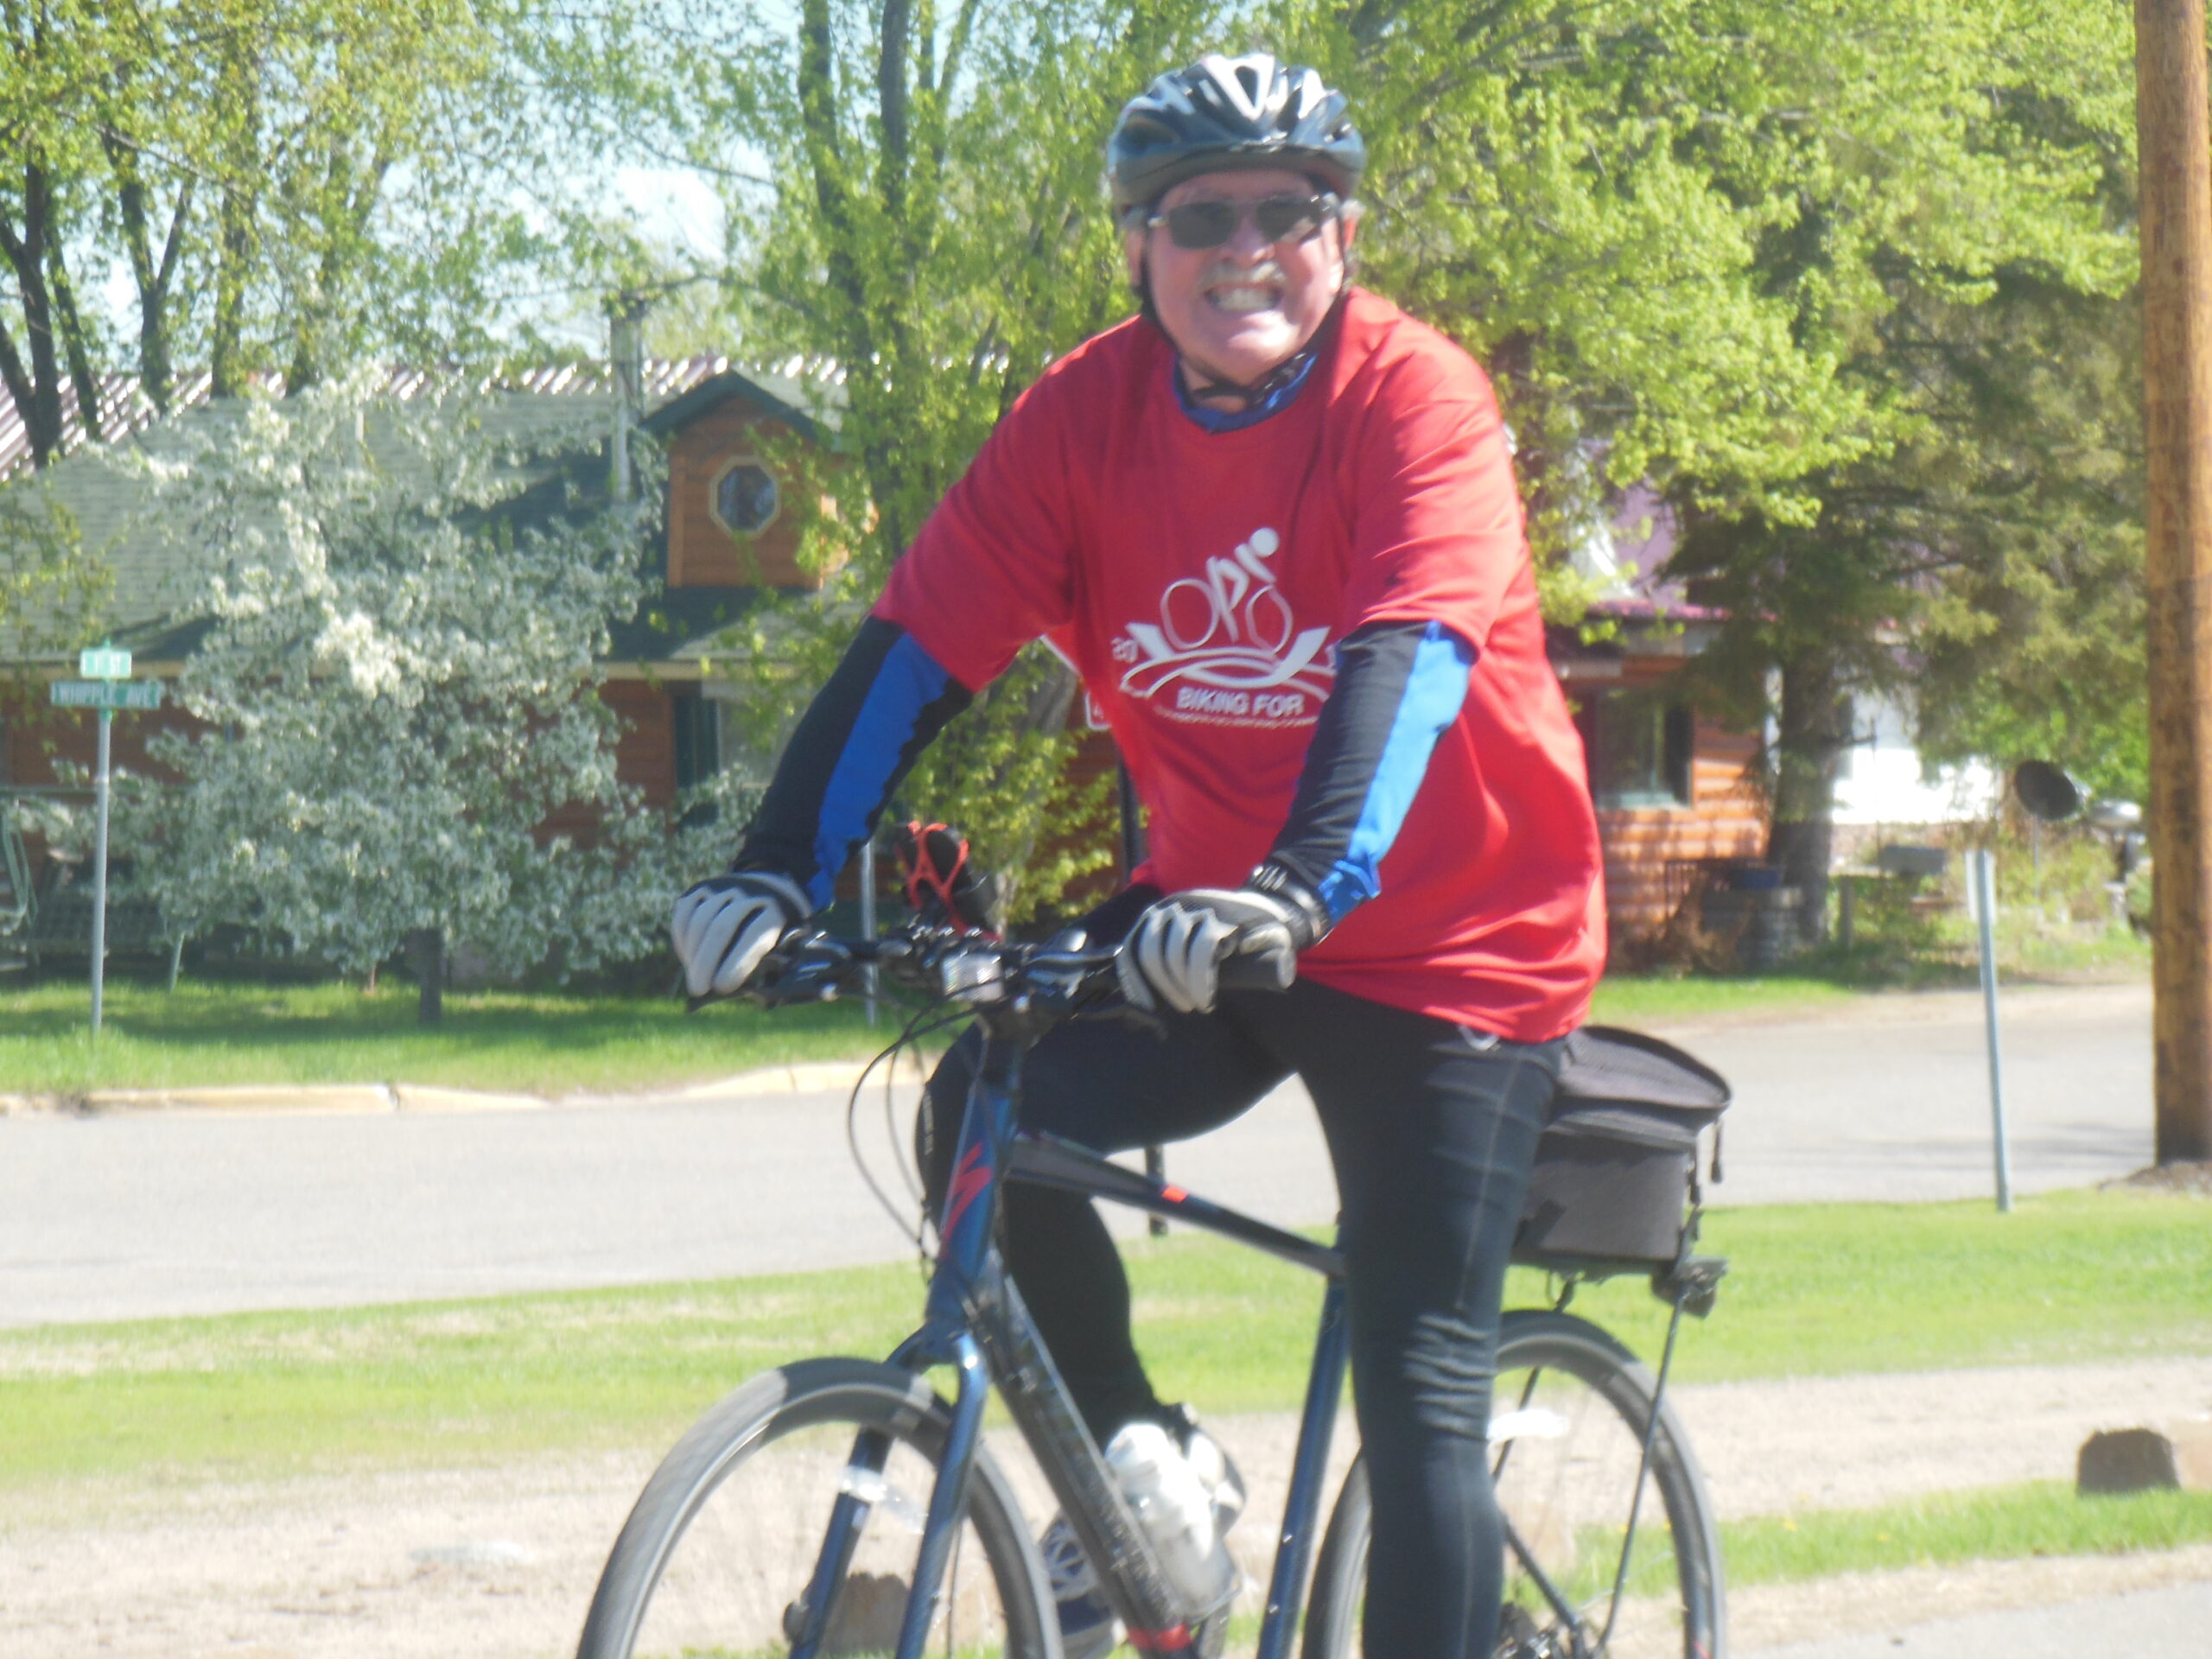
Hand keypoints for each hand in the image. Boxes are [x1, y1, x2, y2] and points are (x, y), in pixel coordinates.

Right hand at [670, 870, 812, 997]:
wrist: (772, 888)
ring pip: (700, 920)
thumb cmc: (779, 930)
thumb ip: (772, 966)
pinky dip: (683, 938)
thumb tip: (745, 994)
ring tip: (695, 979)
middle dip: (706, 962)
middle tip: (698, 990)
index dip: (737, 963)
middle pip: (721, 927)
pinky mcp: (703, 887)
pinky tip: (688, 957)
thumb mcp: (789, 944)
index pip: (755, 935)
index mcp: (777, 910)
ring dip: (693, 954)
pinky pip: (685, 912)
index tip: (722, 988)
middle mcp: (750, 892)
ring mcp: (724, 886)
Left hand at [1117, 871, 1327, 1014]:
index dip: (1134, 979)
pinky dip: (1200, 980)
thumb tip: (1140, 993)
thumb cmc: (1229, 938)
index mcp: (1162, 913)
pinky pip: (1201, 952)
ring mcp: (1199, 910)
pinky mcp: (1222, 920)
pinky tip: (1204, 996)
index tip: (1144, 1006)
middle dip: (1163, 985)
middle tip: (1182, 1005)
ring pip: (1175, 953)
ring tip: (1196, 1002)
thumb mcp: (1193, 941)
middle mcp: (1176, 906)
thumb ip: (1167, 956)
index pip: (1133, 945)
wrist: (1274, 916)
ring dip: (1182, 985)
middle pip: (1151, 951)